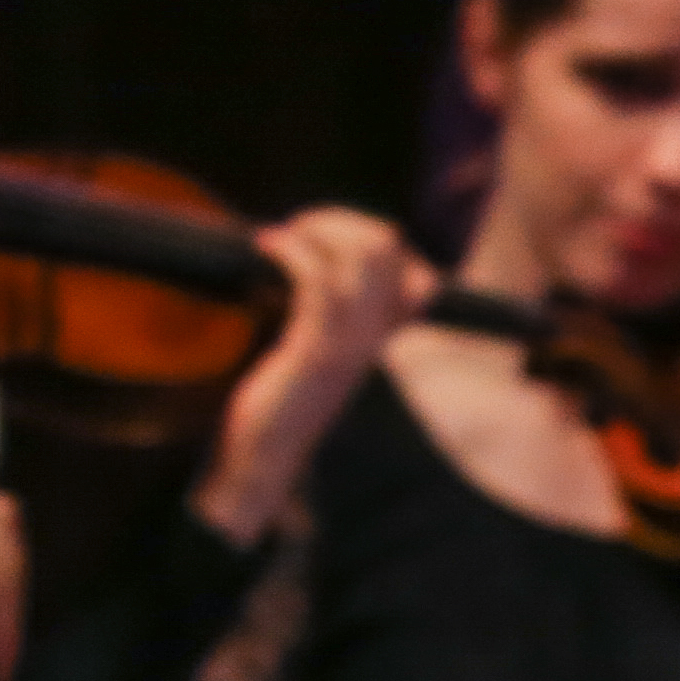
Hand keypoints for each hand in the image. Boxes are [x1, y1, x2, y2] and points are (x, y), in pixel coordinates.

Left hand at [193, 207, 433, 546]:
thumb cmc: (278, 406)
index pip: (416, 275)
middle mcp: (374, 339)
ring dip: (316, 229)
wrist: (263, 460)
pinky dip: (291, 250)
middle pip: (389, 248)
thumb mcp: (314, 356)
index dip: (375, 239)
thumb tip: (312, 272)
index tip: (327, 239)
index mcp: (380, 341)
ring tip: (282, 237)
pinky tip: (267, 247)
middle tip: (301, 230)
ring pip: (361, 256)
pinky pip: (318, 281)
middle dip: (342, 221)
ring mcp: (349, 345)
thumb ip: (327, 321)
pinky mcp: (316, 351)